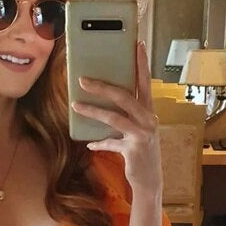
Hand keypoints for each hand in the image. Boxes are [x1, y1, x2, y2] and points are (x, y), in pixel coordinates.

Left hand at [72, 41, 161, 196]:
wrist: (150, 180)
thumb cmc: (140, 152)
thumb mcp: (135, 132)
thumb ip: (123, 118)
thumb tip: (100, 105)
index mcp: (149, 111)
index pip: (145, 82)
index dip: (141, 64)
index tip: (137, 44)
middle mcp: (149, 120)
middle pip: (125, 96)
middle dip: (103, 86)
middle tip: (83, 79)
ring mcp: (143, 135)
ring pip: (114, 117)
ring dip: (93, 110)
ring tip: (75, 104)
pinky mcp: (134, 149)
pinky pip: (111, 142)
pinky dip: (99, 143)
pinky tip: (90, 144)